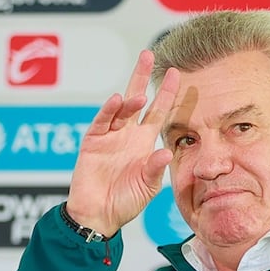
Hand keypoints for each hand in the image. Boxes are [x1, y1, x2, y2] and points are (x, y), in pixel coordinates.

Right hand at [63, 50, 180, 236]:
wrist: (99, 216)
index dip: (166, 94)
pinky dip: (108, 111)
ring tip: (138, 94)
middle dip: (142, 78)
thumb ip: (155, 168)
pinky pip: (102, 122)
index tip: (176, 74)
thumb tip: (166, 152)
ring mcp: (110, 136)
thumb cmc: (125, 202)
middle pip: (136, 100)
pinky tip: (116, 101)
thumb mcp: (148, 186)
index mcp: (144, 143)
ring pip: (120, 109)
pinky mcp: (93, 142)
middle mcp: (128, 134)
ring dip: (128, 100)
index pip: (158, 112)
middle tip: (149, 55)